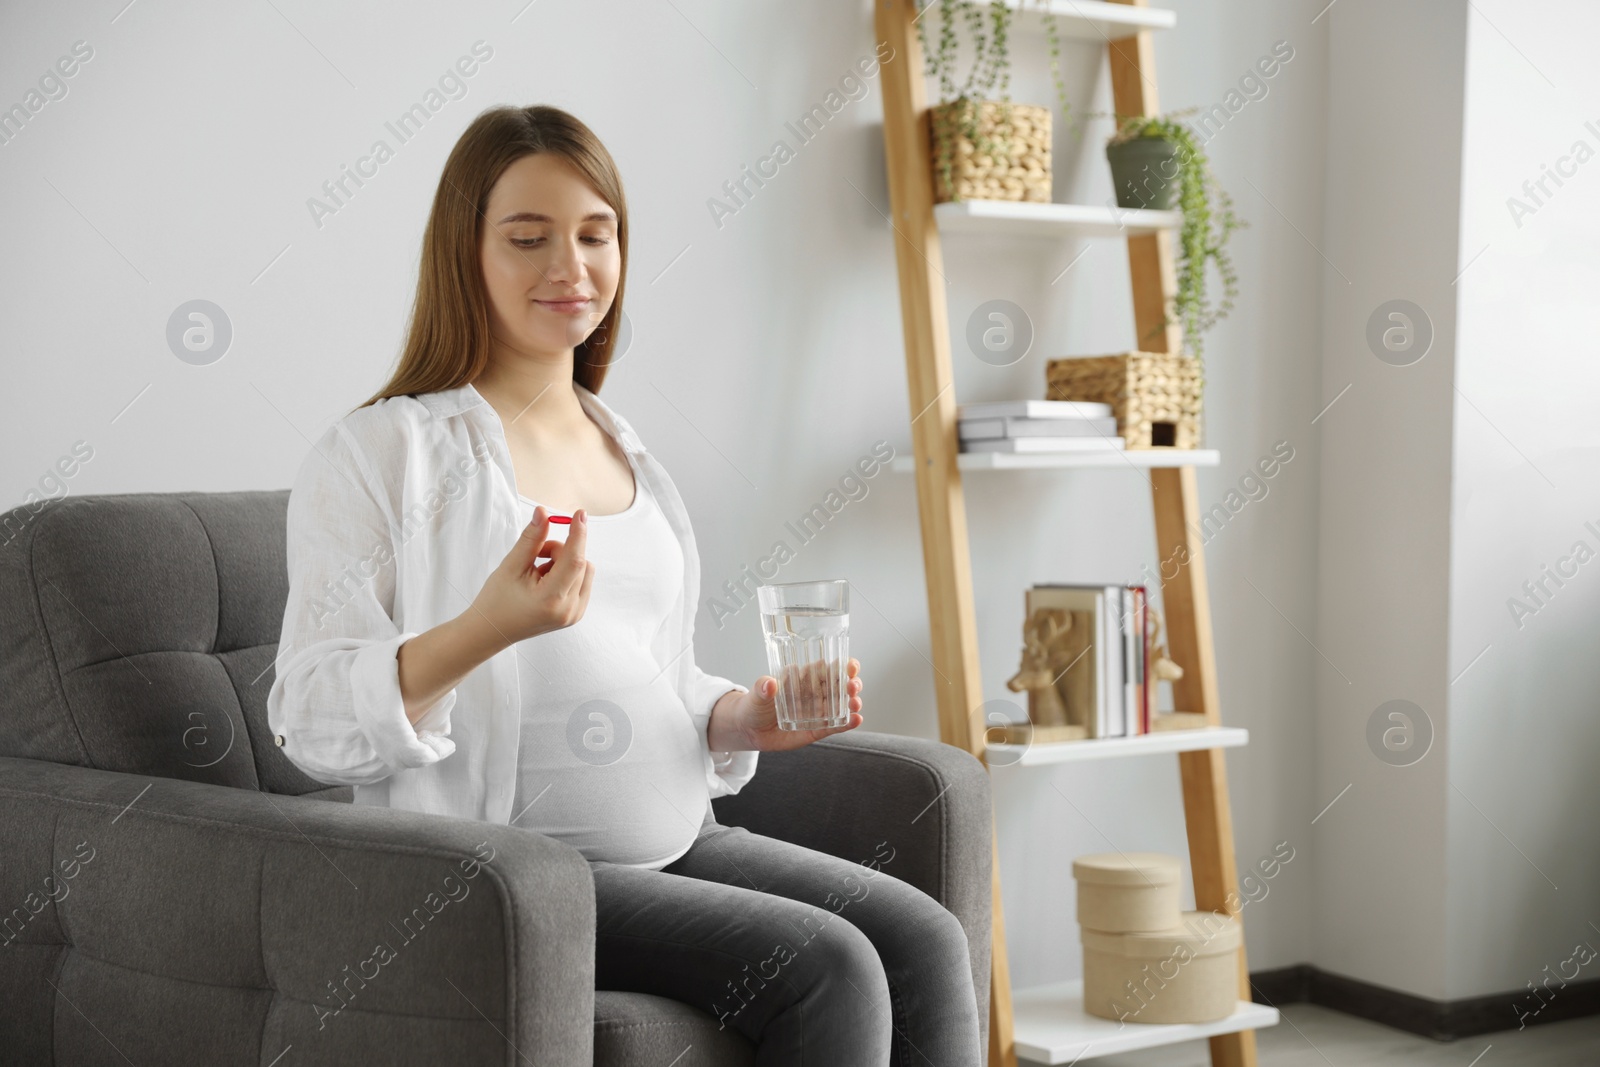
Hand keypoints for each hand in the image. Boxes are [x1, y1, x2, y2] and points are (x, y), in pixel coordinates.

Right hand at [466, 505, 594, 647]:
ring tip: (538, 572)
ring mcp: (575, 614)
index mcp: (551, 599)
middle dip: (558, 551)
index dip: (578, 534)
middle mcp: (568, 610)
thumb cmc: (496, 601)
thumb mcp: (511, 566)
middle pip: (579, 562)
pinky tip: (546, 582)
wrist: (491, 631)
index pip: (574, 560)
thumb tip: (544, 513)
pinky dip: (567, 573)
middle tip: (534, 556)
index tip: (580, 514)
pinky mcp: (576, 614)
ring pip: (583, 569)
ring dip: (564, 562)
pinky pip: (582, 581)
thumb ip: (531, 539)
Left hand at [737, 658, 862, 751]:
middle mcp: (815, 693)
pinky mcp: (817, 729)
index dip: (842, 666)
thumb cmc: (754, 705)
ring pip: (841, 705)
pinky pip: (835, 726)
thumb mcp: (756, 695)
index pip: (827, 669)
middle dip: (851, 684)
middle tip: (853, 686)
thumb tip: (769, 684)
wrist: (748, 730)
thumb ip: (762, 688)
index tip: (850, 666)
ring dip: (852, 703)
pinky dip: (847, 723)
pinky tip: (856, 720)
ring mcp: (817, 712)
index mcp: (804, 678)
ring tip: (855, 704)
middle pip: (840, 686)